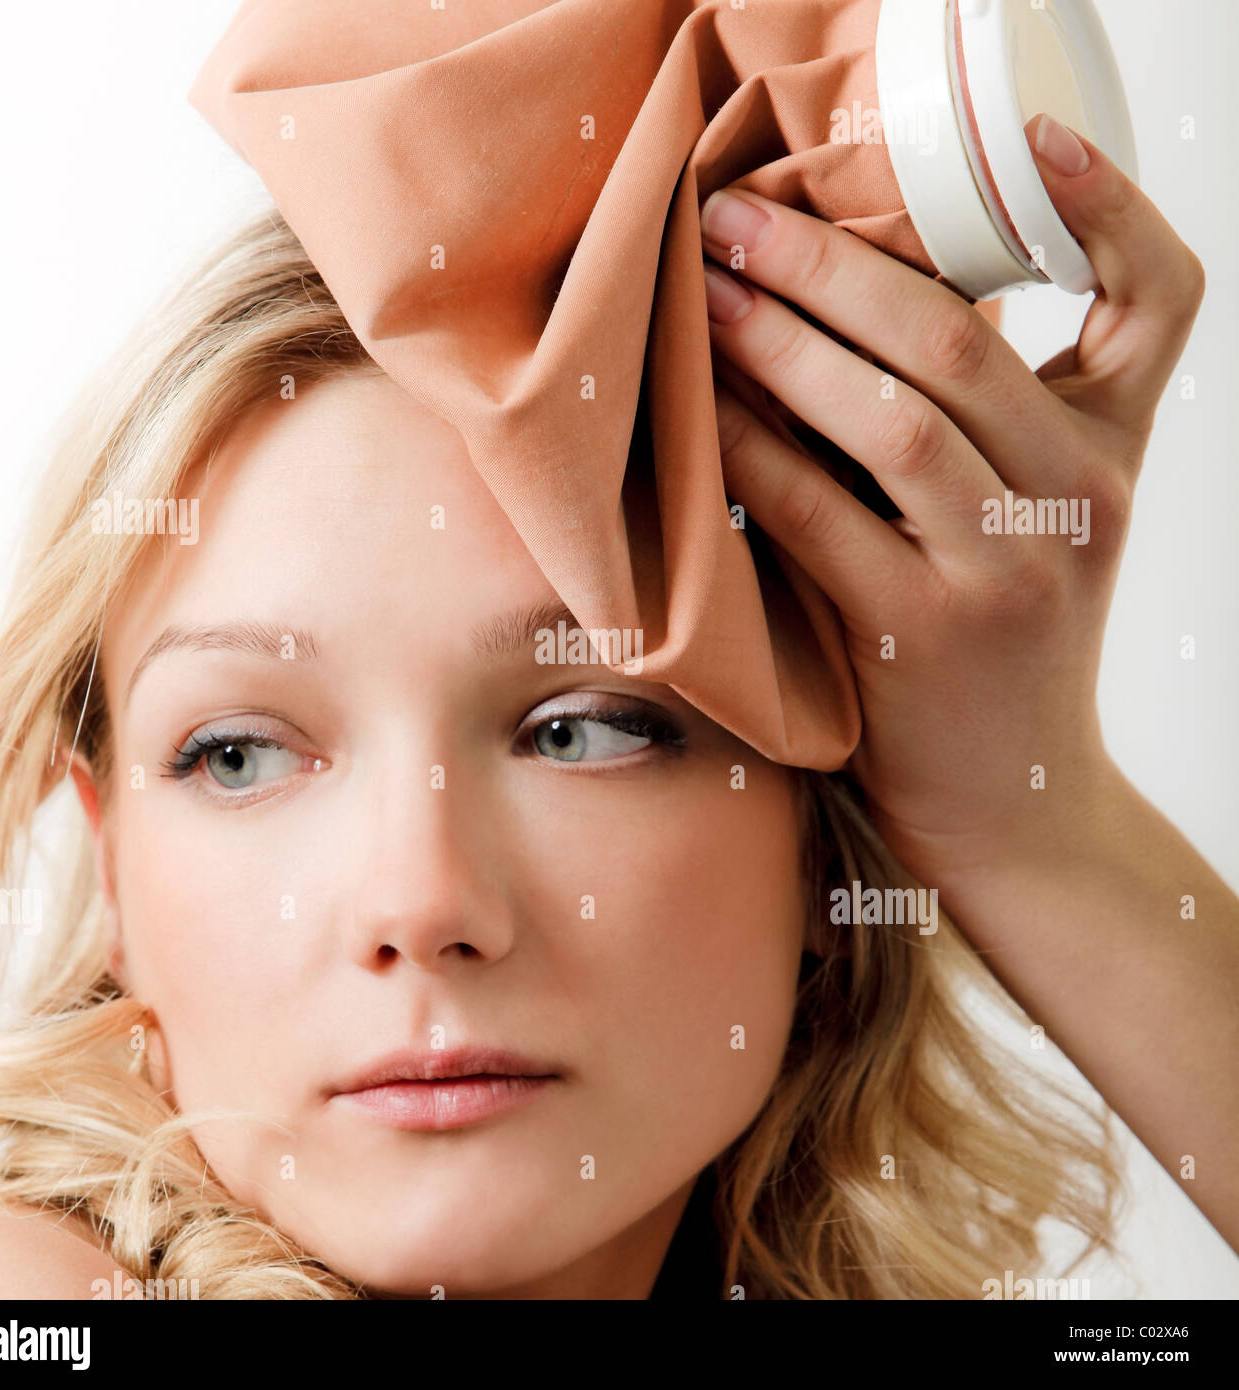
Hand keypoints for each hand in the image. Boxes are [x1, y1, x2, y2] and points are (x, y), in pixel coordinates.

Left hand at [698, 114, 1205, 879]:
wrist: (1017, 799)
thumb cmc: (1004, 643)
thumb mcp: (1036, 524)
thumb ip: (989, 425)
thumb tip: (857, 302)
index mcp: (1112, 452)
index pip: (1160, 300)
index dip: (1105, 203)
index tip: (1025, 137)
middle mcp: (1078, 497)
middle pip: (962, 338)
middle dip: (835, 263)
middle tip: (738, 217)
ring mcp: (1007, 568)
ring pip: (893, 417)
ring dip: (784, 341)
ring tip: (707, 290)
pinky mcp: (925, 633)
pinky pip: (823, 512)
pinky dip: (757, 450)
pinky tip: (705, 407)